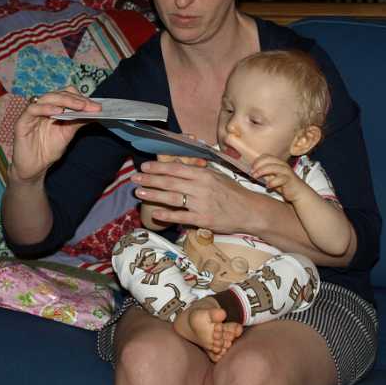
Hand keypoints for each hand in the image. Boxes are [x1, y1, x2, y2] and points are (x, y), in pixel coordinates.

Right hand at [10, 87, 100, 183]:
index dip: (80, 98)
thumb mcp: (68, 134)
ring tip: (79, 107)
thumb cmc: (48, 150)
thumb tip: (95, 112)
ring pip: (46, 98)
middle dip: (75, 99)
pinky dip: (45, 108)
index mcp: (53, 108)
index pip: (66, 94)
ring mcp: (31, 113)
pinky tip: (58, 112)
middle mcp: (42, 108)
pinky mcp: (22, 122)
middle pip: (58, 94)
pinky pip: (32, 110)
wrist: (35, 168)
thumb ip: (78, 122)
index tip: (95, 106)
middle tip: (89, 106)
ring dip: (64, 101)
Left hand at [133, 159, 256, 233]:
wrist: (250, 211)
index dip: (158, 167)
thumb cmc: (233, 192)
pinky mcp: (203, 219)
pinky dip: (168, 215)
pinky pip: (182, 216)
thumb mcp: (218, 176)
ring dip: (154, 195)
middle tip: (135, 178)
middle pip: (170, 182)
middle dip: (150, 180)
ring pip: (173, 198)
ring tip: (139, 193)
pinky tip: (156, 213)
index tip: (145, 166)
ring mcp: (202, 204)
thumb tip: (183, 164)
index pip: (176, 169)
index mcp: (204, 174)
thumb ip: (200, 171)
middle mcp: (201, 187)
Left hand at [250, 154, 309, 202]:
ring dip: (262, 171)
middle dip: (258, 165)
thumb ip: (265, 173)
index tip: (251, 168)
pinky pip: (281, 179)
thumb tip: (253, 172)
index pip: (266, 156)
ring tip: (255, 176)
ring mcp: (287, 172)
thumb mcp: (272, 177)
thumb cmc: (284, 184)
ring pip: (273, 167)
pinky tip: (268, 186)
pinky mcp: (290, 180)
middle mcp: (282, 165)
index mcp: (278, 163)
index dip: (257, 161)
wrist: (299, 192)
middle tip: (252, 172)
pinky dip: (273, 182)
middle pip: (269, 160)